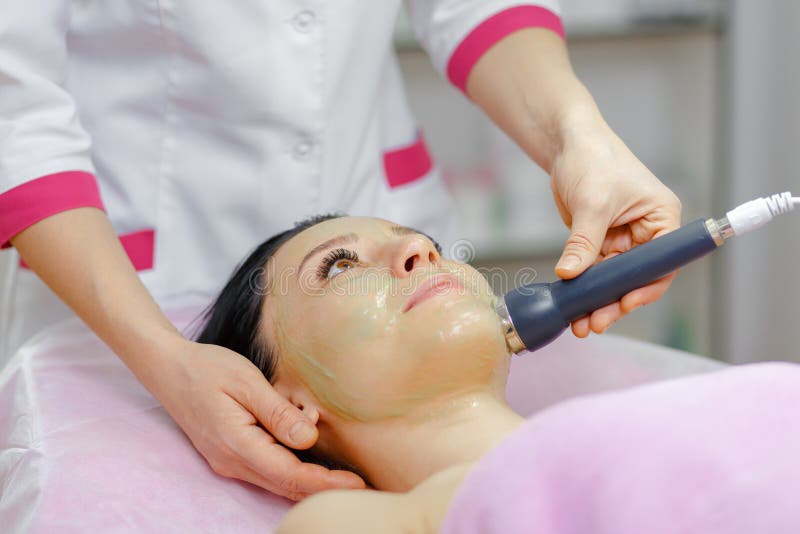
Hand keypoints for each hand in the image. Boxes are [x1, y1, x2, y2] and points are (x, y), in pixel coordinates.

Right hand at [149, 338, 365, 499]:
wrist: (168, 369)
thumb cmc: (208, 368)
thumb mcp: (246, 382)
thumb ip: (277, 412)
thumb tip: (309, 438)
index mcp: (237, 444)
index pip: (288, 474)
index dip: (325, 483)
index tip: (356, 483)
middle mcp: (232, 461)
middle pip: (286, 486)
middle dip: (325, 489)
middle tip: (363, 486)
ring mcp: (230, 461)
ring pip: (278, 482)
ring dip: (310, 480)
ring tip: (346, 476)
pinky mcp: (231, 455)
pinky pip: (268, 470)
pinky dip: (293, 468)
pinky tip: (313, 455)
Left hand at [549, 122, 681, 336]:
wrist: (568, 145)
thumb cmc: (593, 159)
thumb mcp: (592, 203)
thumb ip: (584, 241)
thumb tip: (571, 275)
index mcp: (662, 219)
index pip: (662, 262)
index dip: (646, 287)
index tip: (625, 303)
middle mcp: (647, 233)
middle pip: (637, 278)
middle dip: (616, 301)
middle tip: (595, 322)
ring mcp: (623, 240)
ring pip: (614, 280)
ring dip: (598, 301)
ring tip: (581, 323)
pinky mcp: (600, 243)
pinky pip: (595, 272)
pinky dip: (585, 289)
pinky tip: (573, 306)